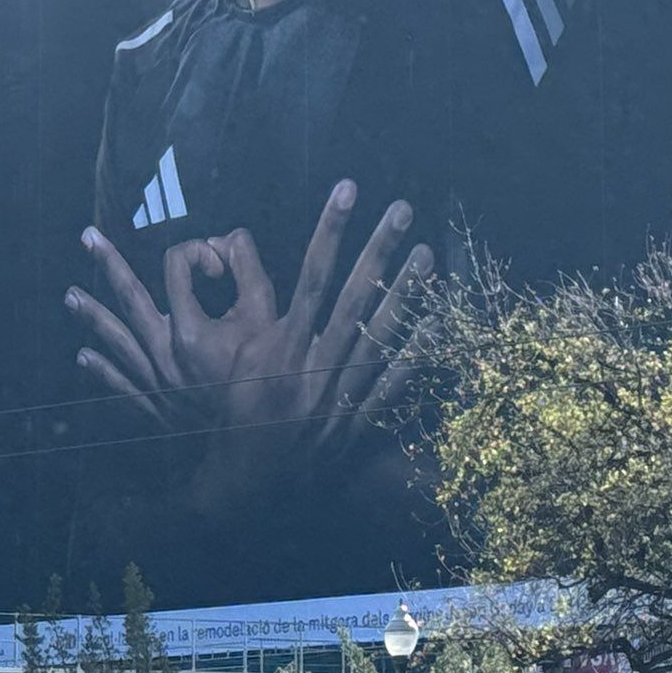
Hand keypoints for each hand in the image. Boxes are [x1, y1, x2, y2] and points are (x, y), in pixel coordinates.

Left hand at [66, 226, 251, 429]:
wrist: (258, 441)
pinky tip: (83, 356)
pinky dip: (101, 369)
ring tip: (69, 295)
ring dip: (93, 316)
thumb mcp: (267, 315)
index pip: (178, 268)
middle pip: (131, 298)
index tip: (220, 266)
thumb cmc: (267, 377)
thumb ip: (249, 269)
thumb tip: (231, 237)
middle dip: (109, 264)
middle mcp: (164, 352)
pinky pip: (120, 384)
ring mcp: (155, 380)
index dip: (199, 253)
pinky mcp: (155, 405)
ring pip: (117, 340)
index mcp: (190, 329)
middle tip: (87, 237)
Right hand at [206, 180, 434, 444]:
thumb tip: (284, 272)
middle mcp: (315, 370)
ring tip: (425, 251)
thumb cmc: (235, 412)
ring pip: (380, 336)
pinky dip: (415, 353)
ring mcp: (342, 397)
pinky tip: (436, 320)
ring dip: (404, 292)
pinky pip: (395, 383)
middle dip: (377, 249)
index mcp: (281, 350)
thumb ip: (265, 321)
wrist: (247, 483)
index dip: (329, 231)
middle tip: (401, 207)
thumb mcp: (237, 361)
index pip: (310, 278)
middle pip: (354, 298)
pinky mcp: (359, 422)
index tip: (347, 189)